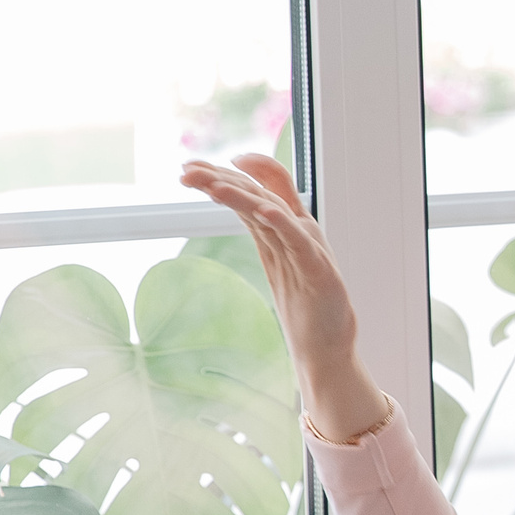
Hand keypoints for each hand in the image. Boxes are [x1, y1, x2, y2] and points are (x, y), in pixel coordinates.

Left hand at [178, 155, 386, 441]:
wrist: (327, 347)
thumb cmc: (306, 306)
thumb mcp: (280, 258)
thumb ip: (266, 228)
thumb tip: (247, 207)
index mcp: (284, 229)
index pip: (256, 188)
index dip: (228, 172)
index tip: (192, 166)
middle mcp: (297, 232)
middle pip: (259, 194)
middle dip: (222, 178)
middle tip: (187, 170)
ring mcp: (309, 251)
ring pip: (274, 213)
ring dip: (243, 196)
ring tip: (212, 186)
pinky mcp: (320, 273)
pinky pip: (300, 244)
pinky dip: (284, 225)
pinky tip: (265, 213)